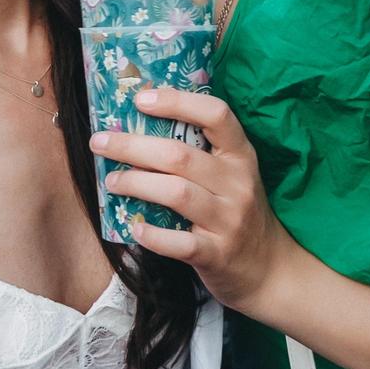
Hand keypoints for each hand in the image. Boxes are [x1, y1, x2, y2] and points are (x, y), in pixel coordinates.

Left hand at [90, 88, 294, 313]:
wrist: (269, 268)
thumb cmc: (238, 213)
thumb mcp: (232, 176)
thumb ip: (200, 154)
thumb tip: (139, 128)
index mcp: (241, 156)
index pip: (216, 115)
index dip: (177, 102)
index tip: (140, 99)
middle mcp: (238, 183)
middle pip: (180, 156)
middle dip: (133, 146)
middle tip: (100, 143)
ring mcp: (229, 220)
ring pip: (177, 193)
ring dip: (136, 184)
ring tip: (111, 181)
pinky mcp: (217, 254)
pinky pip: (180, 242)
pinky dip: (153, 235)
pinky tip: (135, 227)